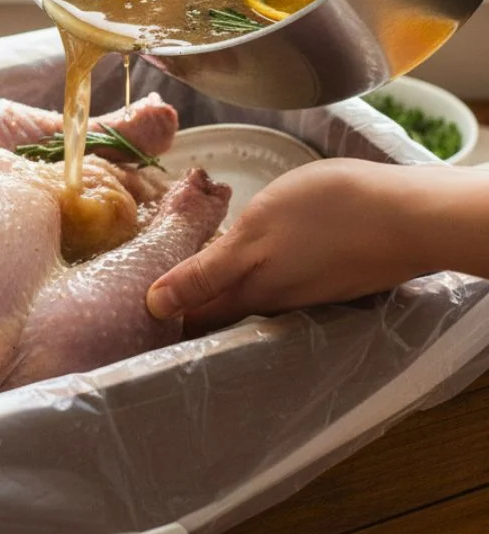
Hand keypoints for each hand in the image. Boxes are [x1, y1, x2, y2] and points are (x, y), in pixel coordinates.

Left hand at [145, 158, 443, 333]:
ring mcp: (300, 292)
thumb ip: (205, 272)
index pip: (192, 318)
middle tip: (145, 287)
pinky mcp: (321, 276)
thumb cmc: (327, 215)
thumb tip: (154, 306)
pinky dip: (249, 272)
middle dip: (182, 302)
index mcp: (247, 296)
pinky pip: (272, 281)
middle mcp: (271, 304)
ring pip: (244, 295)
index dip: (160, 315)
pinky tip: (243, 255)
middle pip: (216, 309)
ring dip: (213, 287)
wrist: (408, 217)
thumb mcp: (254, 236)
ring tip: (182, 270)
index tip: (126, 311)